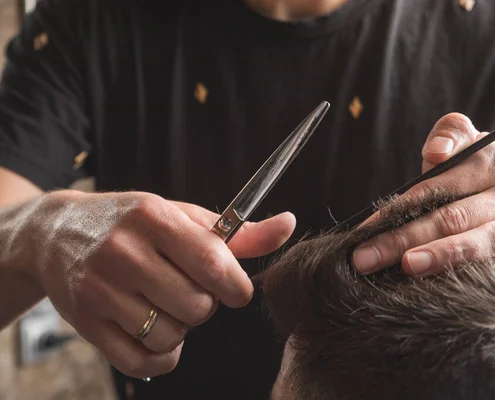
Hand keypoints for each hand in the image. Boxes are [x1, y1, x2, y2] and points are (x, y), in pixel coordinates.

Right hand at [15, 190, 294, 377]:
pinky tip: (157, 334)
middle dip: (206, 305)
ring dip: (181, 328)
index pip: (214, 263)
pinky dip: (161, 356)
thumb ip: (238, 231)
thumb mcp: (182, 215)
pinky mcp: (85, 321)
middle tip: (191, 291)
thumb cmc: (133, 223)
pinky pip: (141, 360)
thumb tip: (289, 225)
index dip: (237, 286)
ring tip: (168, 306)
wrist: (56, 233)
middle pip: (197, 306)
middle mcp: (124, 251)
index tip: (235, 290)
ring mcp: (100, 289)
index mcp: (155, 217)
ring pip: (171, 335)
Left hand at [351, 113, 494, 286]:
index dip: (399, 207)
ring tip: (410, 266)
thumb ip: (447, 138)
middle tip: (367, 259)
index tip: (365, 228)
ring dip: (450, 255)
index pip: (440, 186)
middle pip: (456, 217)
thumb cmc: (469, 179)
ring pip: (492, 241)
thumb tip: (436, 153)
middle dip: (405, 238)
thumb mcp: (458, 149)